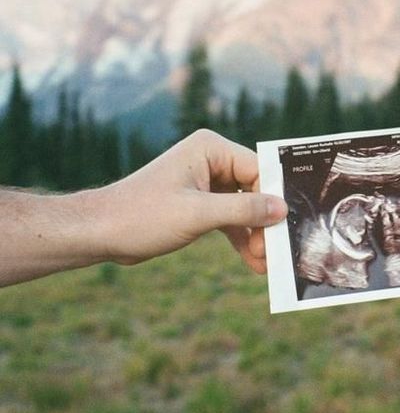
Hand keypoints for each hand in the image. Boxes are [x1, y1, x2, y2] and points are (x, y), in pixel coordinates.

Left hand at [100, 129, 287, 271]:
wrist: (101, 233)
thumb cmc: (142, 215)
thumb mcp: (198, 214)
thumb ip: (243, 211)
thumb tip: (282, 209)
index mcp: (210, 148)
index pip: (258, 169)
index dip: (273, 198)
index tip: (285, 228)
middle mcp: (210, 160)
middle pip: (255, 189)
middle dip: (265, 222)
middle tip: (273, 252)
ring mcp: (205, 182)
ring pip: (244, 208)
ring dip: (255, 235)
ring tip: (265, 263)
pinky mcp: (199, 204)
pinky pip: (230, 219)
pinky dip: (240, 239)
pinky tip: (252, 262)